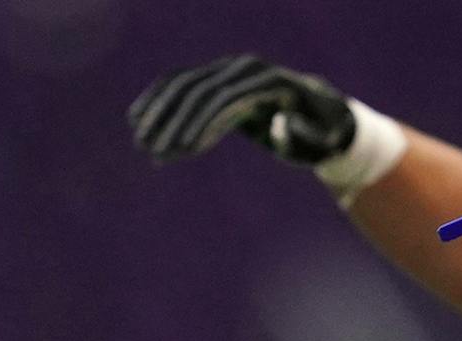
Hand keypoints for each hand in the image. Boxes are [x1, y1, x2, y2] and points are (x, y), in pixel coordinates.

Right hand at [128, 54, 354, 165]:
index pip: (225, 98)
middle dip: (173, 121)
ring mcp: (227, 71)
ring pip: (183, 84)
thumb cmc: (325, 131)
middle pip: (198, 90)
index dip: (201, 123)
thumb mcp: (324, 139)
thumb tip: (284, 127)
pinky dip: (158, 101)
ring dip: (158, 111)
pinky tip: (136, 121)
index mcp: (267, 81)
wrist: (321, 112)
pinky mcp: (216, 80)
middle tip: (151, 151)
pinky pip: (180, 86)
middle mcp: (243, 69)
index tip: (182, 150)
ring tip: (139, 141)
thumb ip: (306, 136)